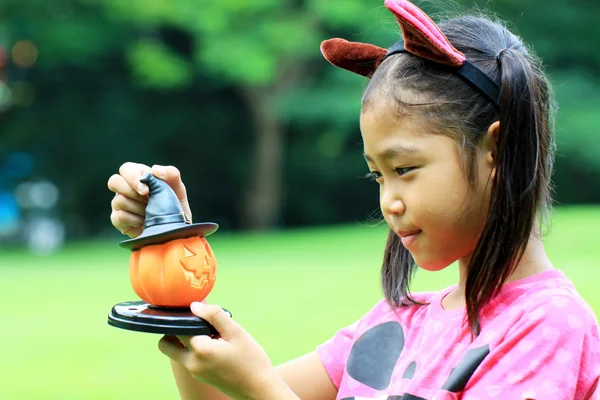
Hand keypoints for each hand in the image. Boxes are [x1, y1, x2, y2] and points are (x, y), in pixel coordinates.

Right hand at [107, 162, 190, 237]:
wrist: (173, 228)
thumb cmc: (174, 205)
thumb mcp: (178, 188)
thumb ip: (171, 174)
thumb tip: (154, 169)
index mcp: (138, 176)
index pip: (126, 169)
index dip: (133, 178)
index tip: (147, 191)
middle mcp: (125, 188)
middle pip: (114, 182)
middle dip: (132, 192)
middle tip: (147, 201)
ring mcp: (119, 204)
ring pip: (118, 200)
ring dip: (139, 208)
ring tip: (150, 213)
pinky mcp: (118, 220)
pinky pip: (119, 217)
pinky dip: (135, 220)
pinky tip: (144, 222)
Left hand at [158, 303, 297, 399]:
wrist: (259, 390)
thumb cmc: (251, 360)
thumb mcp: (236, 332)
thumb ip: (214, 316)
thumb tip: (194, 306)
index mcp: (200, 350)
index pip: (179, 327)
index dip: (188, 316)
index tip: (202, 314)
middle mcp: (192, 363)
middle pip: (166, 344)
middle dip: (174, 331)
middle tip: (196, 324)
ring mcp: (194, 372)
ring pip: (178, 352)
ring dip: (187, 341)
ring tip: (212, 336)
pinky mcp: (200, 377)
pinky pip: (189, 359)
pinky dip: (197, 350)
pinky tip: (218, 348)